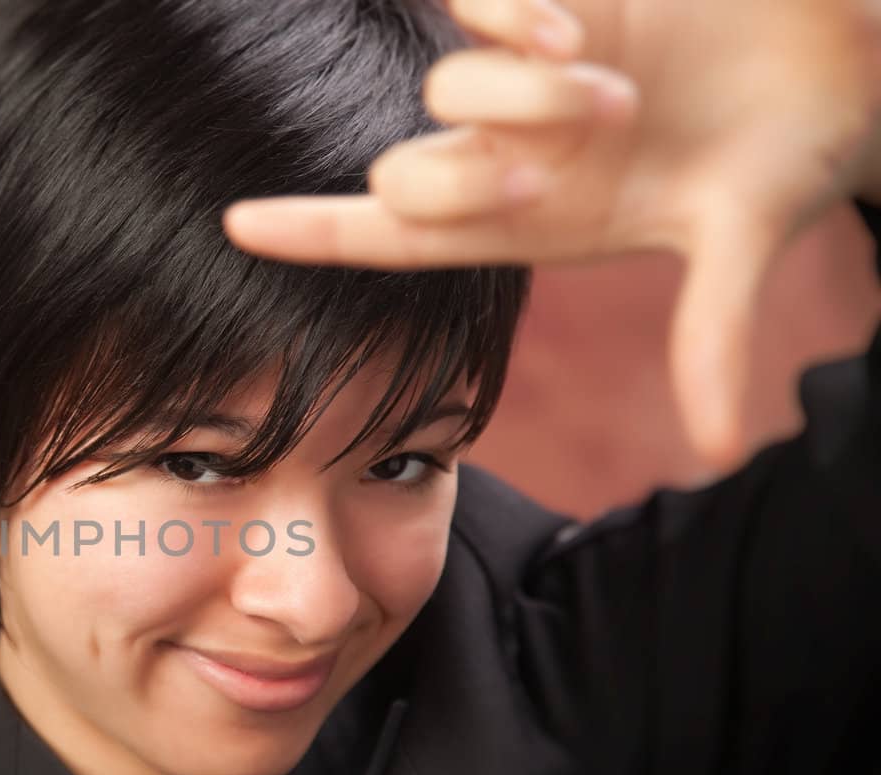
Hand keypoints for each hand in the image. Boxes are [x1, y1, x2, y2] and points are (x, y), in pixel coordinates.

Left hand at [224, 0, 880, 465]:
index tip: (233, 227)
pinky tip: (585, 25)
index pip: (393, 237)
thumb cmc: (790, 152)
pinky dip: (513, 21)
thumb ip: (714, 333)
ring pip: (441, 92)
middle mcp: (510, 154)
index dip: (312, 232)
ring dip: (522, 99)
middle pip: (405, 174)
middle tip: (583, 156)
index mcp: (533, 223)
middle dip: (474, 174)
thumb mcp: (745, 237)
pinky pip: (475, 8)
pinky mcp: (551, 4)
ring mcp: (522, 80)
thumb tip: (720, 452)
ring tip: (616, 92)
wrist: (847, 59)